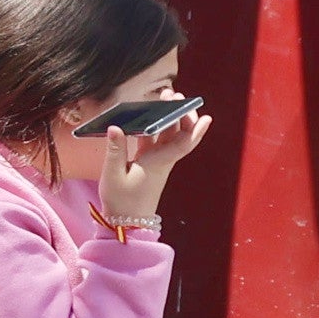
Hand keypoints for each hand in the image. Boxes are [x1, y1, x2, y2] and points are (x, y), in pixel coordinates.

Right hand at [91, 103, 209, 231]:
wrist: (126, 221)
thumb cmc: (121, 200)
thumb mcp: (113, 175)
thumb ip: (115, 151)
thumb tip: (114, 126)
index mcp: (157, 163)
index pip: (181, 145)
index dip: (194, 131)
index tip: (205, 117)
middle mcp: (162, 161)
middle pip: (179, 135)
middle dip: (181, 115)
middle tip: (175, 96)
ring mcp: (156, 162)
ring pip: (169, 136)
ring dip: (169, 118)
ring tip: (164, 99)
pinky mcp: (149, 163)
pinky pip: (157, 141)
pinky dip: (157, 127)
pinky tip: (150, 117)